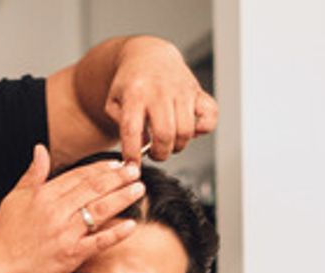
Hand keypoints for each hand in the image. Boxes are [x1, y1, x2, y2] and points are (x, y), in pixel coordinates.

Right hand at [0, 144, 145, 272]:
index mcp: (44, 195)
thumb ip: (33, 174)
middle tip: (134, 170)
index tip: (116, 164)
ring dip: (121, 198)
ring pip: (99, 210)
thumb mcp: (15, 198)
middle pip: (93, 189)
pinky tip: (131, 224)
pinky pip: (98, 242)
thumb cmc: (4, 235)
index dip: (100, 168)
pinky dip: (115, 233)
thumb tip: (40, 149)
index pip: (78, 176)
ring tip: (138, 189)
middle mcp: (56, 211)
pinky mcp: (70, 255)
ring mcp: (65, 233)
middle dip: (117, 178)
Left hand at [105, 37, 217, 161]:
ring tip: (168, 143)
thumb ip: (121, 125)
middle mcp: (160, 91)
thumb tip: (140, 146)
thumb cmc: (131, 83)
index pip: (132, 130)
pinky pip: (210, 115)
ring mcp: (181, 90)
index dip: (133, 153)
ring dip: (177, 146)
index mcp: (135, 93)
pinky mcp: (197, 91)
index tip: (132, 165)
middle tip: (154, 154)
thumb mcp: (113, 102)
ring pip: (185, 131)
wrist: (149, 55)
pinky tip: (192, 129)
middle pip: (164, 135)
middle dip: (159, 153)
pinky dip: (204, 128)